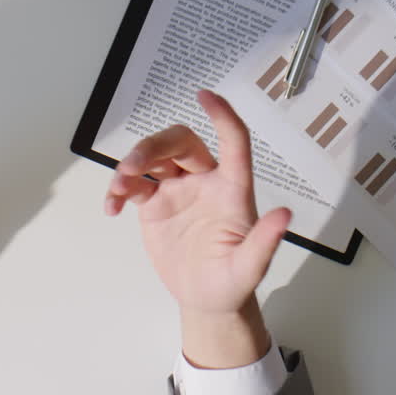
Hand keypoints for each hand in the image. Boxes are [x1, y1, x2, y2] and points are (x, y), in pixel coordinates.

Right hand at [105, 90, 290, 368]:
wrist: (204, 300)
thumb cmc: (233, 284)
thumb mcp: (250, 268)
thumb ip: (264, 242)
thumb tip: (285, 214)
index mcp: (232, 188)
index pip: (232, 141)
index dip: (222, 116)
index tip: (205, 95)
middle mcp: (205, 181)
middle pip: (180, 142)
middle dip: (155, 145)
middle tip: (132, 166)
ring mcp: (178, 190)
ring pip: (154, 156)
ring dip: (132, 162)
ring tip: (118, 186)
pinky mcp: (155, 204)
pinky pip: (133, 184)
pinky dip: (118, 189)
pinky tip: (110, 207)